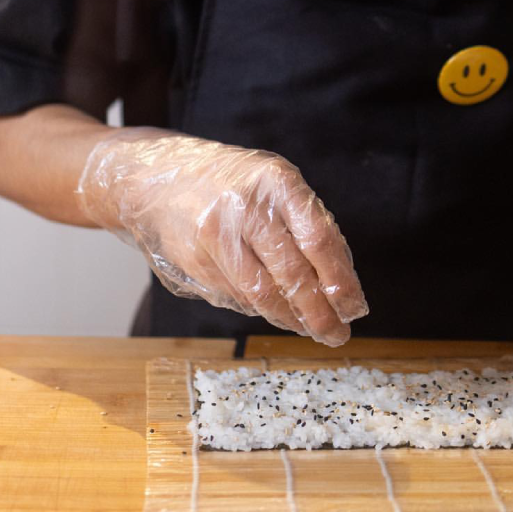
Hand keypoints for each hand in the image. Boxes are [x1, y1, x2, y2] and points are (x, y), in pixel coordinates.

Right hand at [75, 129, 368, 346]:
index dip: (341, 281)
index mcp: (276, 182)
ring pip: (262, 293)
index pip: (318, 239)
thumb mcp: (276, 184)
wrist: (156, 178)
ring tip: (311, 329)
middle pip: (292, 273)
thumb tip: (343, 284)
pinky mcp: (193, 262)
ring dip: (291, 318)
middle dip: (320, 312)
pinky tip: (274, 310)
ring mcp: (215, 236)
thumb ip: (310, 225)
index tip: (356, 308)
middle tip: (337, 334)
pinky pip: (236, 297)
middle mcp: (244, 207)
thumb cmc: (232, 184)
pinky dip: (260, 308)